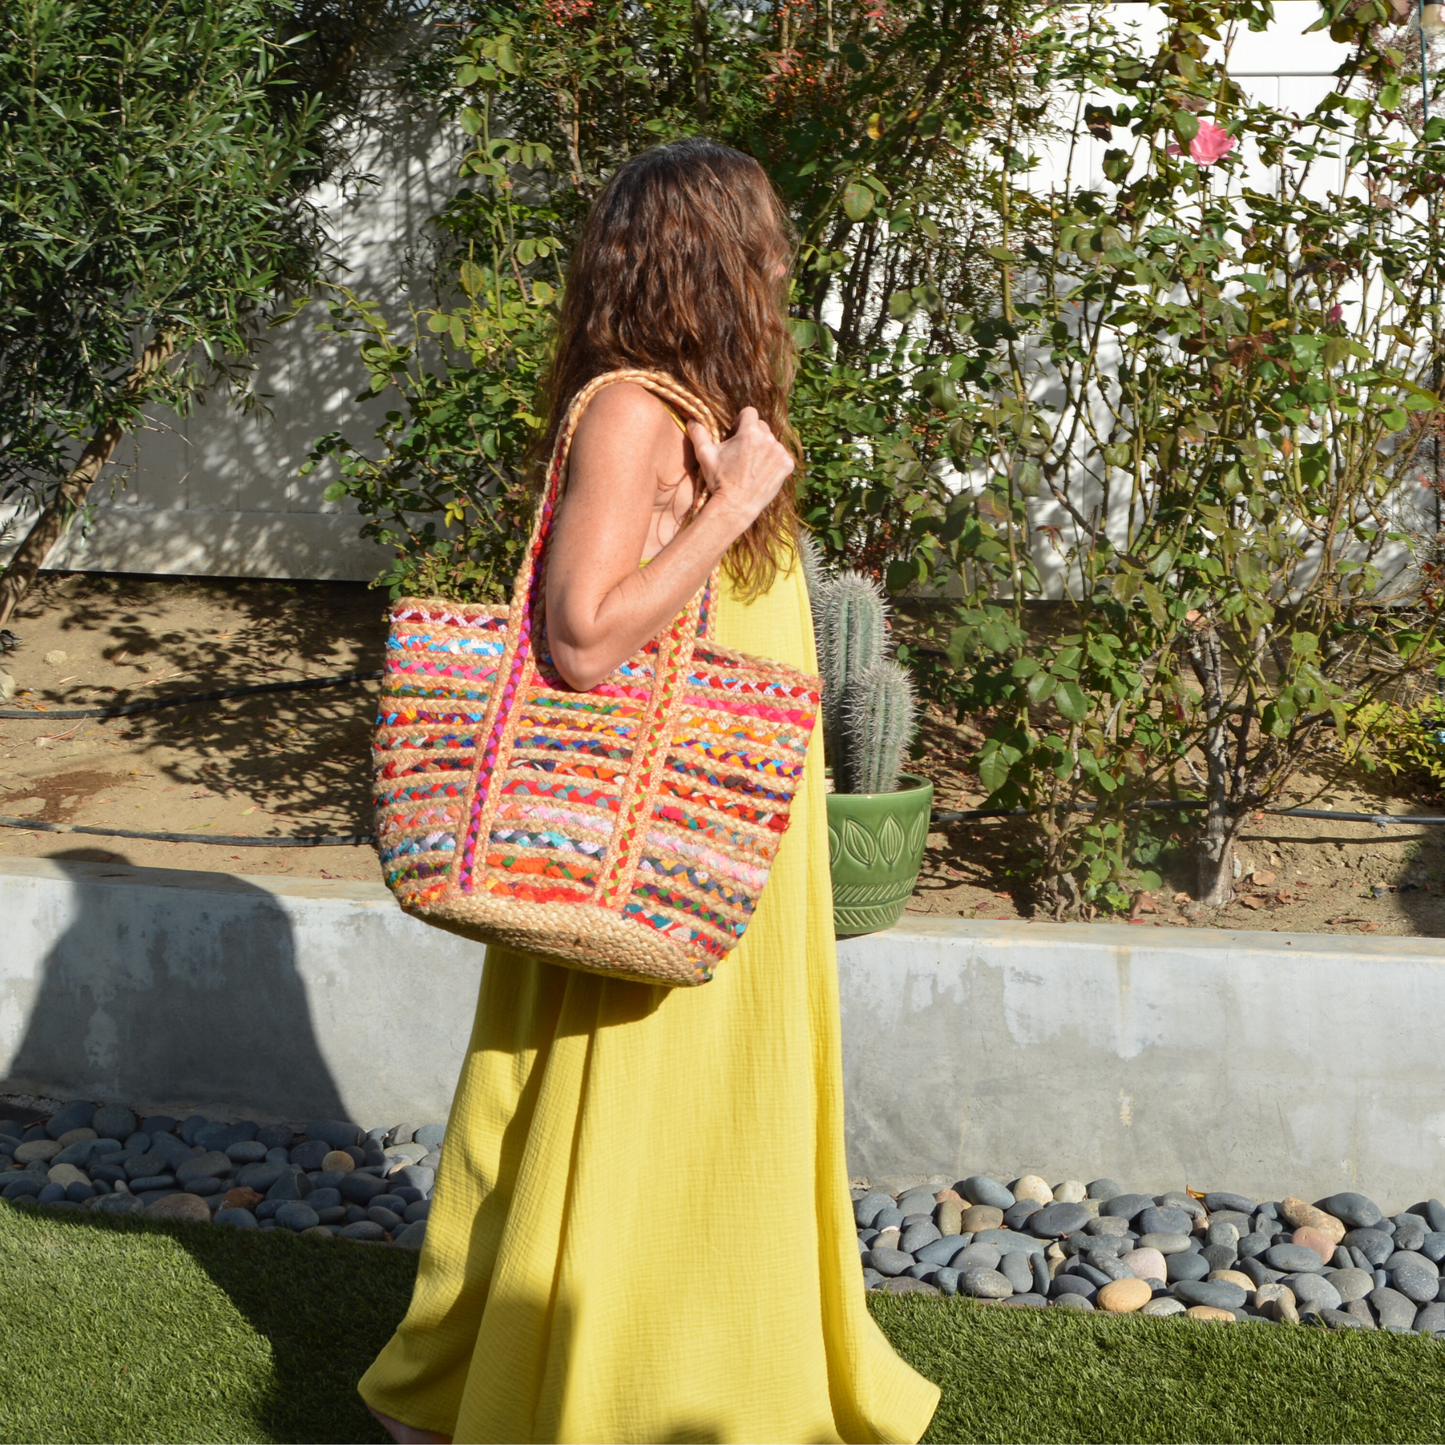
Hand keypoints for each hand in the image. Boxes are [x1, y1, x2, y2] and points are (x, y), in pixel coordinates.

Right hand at [686, 407, 793, 528]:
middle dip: (752, 434)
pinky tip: (762, 471)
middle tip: (742, 451)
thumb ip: (699, 434)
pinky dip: (773, 461)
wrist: (735, 507)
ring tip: (751, 464)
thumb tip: (692, 420)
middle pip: (761, 426)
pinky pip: (781, 455)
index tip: (736, 433)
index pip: (749, 412)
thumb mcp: (705, 455)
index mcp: (750, 432)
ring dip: (763, 447)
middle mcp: (768, 439)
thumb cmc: (719, 481)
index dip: (741, 421)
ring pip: (772, 441)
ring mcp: (780, 453)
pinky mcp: (787, 466)